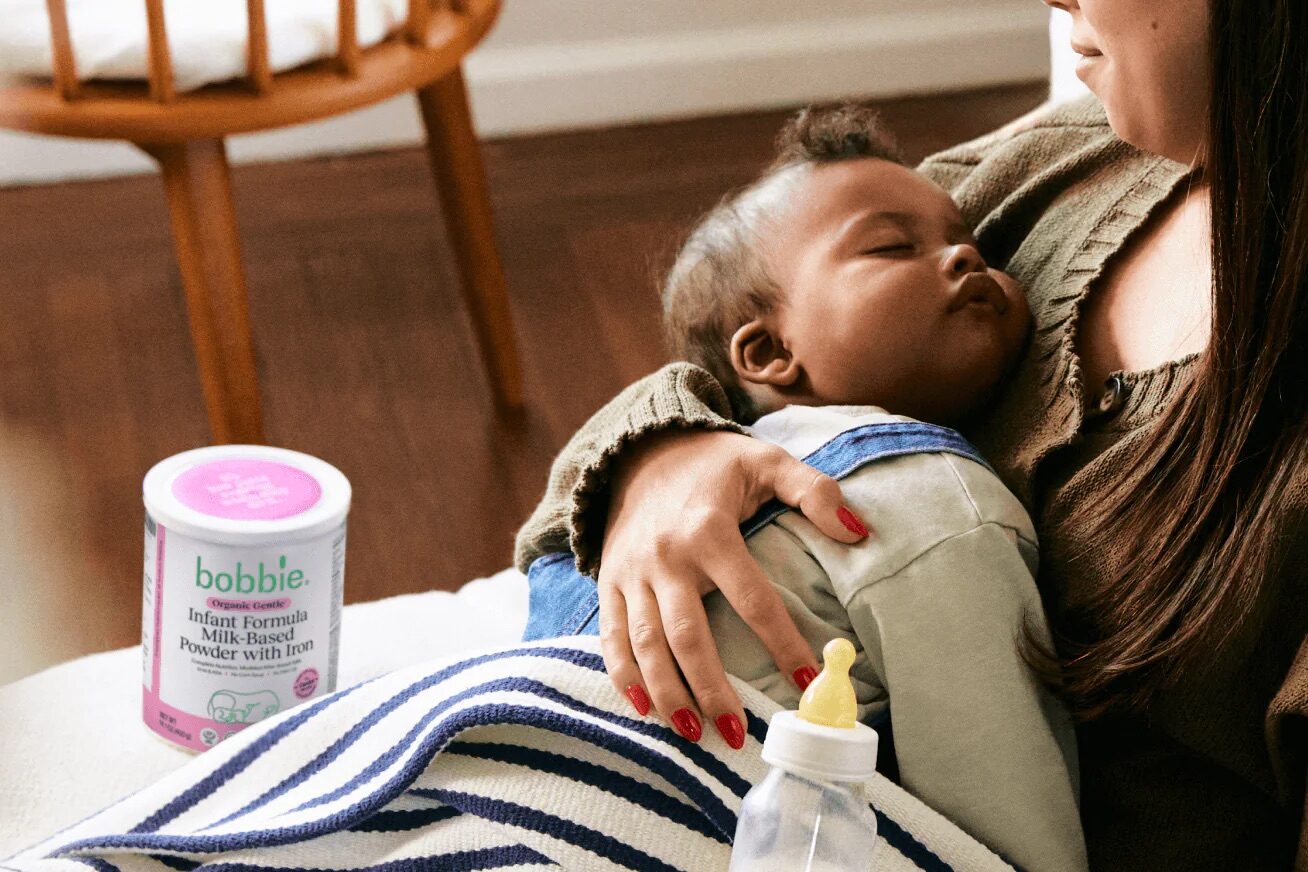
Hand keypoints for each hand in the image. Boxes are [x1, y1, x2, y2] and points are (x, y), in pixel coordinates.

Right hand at [596, 429, 868, 747]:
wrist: (641, 448)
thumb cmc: (714, 463)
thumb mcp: (768, 461)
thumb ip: (816, 492)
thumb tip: (859, 533)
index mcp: (709, 530)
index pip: (753, 598)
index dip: (782, 643)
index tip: (808, 682)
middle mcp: (666, 556)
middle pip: (688, 635)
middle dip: (710, 688)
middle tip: (736, 732)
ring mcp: (632, 572)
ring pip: (646, 643)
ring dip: (668, 692)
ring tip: (694, 732)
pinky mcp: (609, 582)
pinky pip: (612, 635)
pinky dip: (622, 674)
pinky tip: (642, 706)